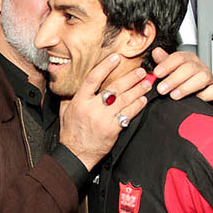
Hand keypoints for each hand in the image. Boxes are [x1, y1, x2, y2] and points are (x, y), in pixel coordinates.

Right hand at [59, 54, 150, 170]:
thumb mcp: (65, 111)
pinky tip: (143, 100)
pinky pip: (128, 114)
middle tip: (141, 71)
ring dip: (138, 90)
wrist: (76, 154)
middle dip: (130, 78)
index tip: (116, 58)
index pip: (93, 79)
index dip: (105, 66)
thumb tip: (72, 83)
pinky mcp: (113, 129)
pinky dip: (137, 106)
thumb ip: (70, 97)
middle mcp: (92, 108)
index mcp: (80, 101)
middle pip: (115, 88)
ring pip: (125, 100)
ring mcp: (104, 119)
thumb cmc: (71, 132)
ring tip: (147, 83)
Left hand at [151, 48, 212, 101]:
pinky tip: (193, 99)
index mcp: (188, 58)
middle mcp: (199, 66)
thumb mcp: (169, 69)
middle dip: (174, 79)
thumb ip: (162, 61)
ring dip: (186, 87)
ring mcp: (208, 77)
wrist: (194, 93)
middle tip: (161, 89)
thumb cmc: (181, 79)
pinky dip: (204, 96)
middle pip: (189, 68)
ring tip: (173, 95)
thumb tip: (156, 52)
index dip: (167, 65)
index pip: (178, 57)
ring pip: (202, 78)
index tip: (157, 73)